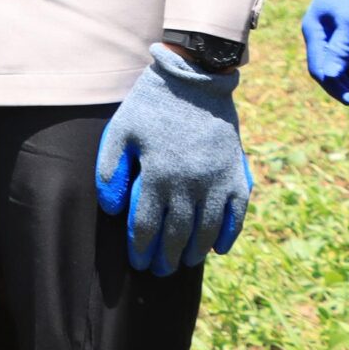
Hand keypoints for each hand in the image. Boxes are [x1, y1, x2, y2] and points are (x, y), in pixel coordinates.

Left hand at [95, 45, 252, 274]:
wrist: (194, 79)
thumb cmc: (151, 105)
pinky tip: (218, 249)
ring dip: (195, 251)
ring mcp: (217, 180)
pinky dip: (228, 235)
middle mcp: (189, 183)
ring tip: (184, 263)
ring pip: (207, 229)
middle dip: (166, 256)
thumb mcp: (120, 131)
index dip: (141, 248)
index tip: (137, 262)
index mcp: (158, 174)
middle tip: (159, 270)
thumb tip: (112, 209)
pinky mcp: (237, 174)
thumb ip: (111, 170)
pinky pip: (236, 214)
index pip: (147, 225)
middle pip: (178, 234)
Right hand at [301, 0, 348, 103]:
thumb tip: (332, 77)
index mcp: (315, 31)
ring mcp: (334, 29)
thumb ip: (341, 49)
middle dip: (348, 84)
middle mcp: (321, 33)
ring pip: (343, 61)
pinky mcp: (347, 26)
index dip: (335, 86)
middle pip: (331, 67)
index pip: (319, 67)